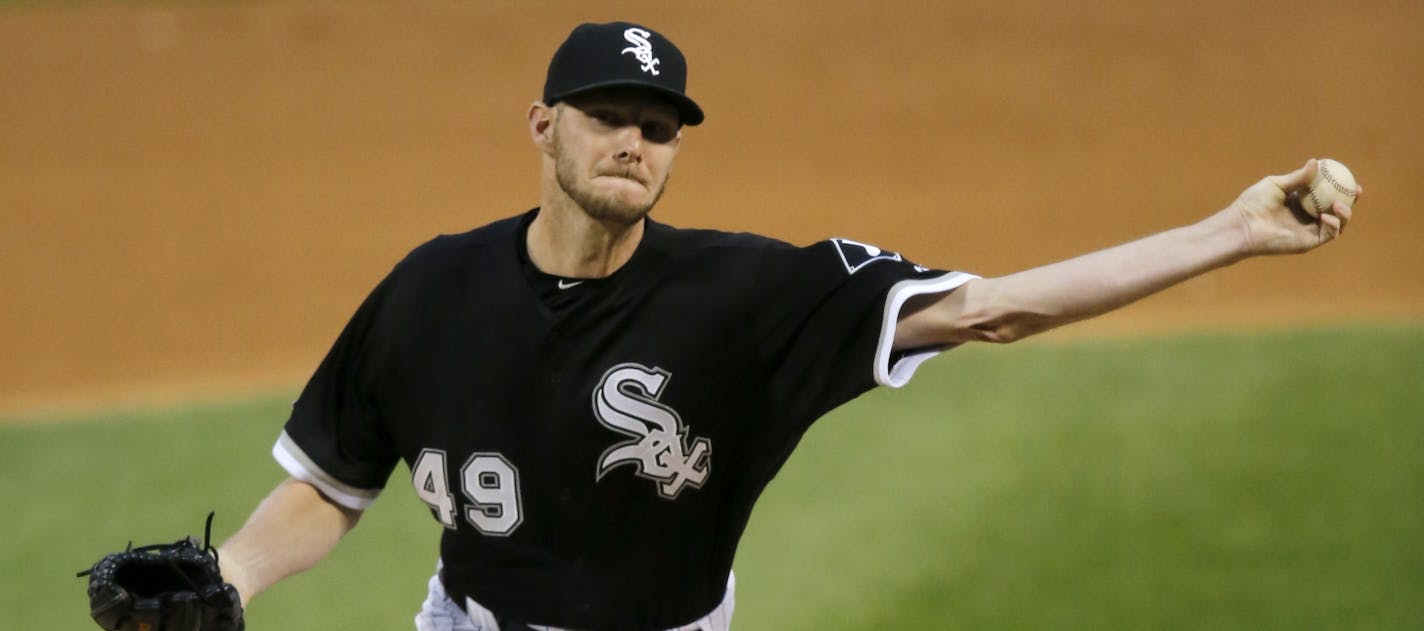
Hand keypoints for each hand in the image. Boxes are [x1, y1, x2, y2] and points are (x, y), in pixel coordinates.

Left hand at [1227, 159, 1356, 255]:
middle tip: (1355, 190)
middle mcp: (1307, 217)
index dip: (1340, 187)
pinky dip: (1333, 225)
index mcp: (1300, 202)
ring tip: (1339, 204)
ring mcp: (1309, 230)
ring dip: (1345, 214)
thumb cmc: (1253, 203)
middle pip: (1336, 210)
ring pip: (1337, 224)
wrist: (1243, 224)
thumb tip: (1315, 162)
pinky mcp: (1308, 243)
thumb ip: (1297, 177)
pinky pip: (1328, 234)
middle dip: (1350, 201)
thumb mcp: (1277, 185)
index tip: (1349, 178)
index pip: (1326, 194)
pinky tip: (1326, 216)